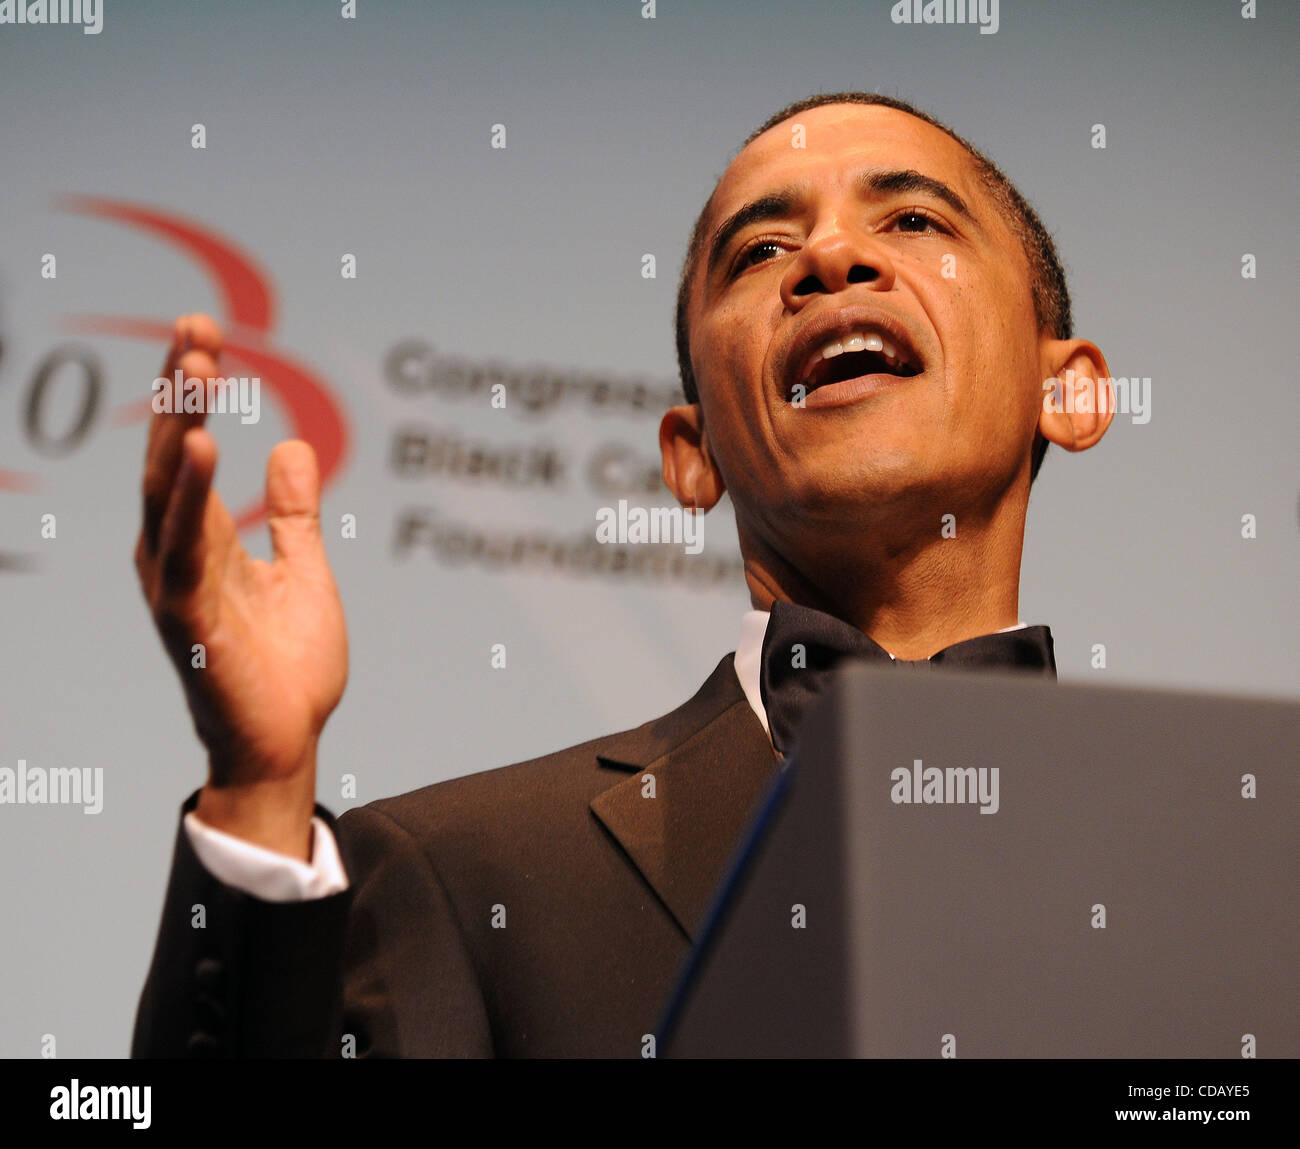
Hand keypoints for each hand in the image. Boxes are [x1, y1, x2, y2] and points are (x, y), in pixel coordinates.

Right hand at [134, 314, 347, 856]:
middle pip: (173, 457)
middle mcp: (176, 554)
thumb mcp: (303, 571)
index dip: (195, 392)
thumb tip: (292, 446)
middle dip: (183, 390)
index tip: (206, 333)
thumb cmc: (287, 666)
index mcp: (201, 541)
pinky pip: (182, 546)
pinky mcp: (188, 617)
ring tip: (197, 366)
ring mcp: (176, 584)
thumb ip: (293, 514)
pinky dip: (191, 495)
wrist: (287, 742)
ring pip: (168, 490)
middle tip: (197, 327)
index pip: (192, 451)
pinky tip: (205, 447)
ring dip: (181, 424)